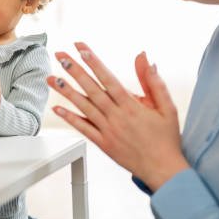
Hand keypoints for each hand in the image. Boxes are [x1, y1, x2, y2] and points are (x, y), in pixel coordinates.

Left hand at [48, 42, 189, 190]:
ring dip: (66, 91)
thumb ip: (153, 82)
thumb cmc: (166, 137)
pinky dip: (70, 118)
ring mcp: (108, 130)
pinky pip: (83, 128)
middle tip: (61, 56)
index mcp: (132, 106)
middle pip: (92, 89)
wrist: (163, 169)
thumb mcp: (167, 107)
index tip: (81, 48)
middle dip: (75, 70)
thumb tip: (145, 58)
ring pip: (83, 107)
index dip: (94, 62)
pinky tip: (57, 108)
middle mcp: (117, 116)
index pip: (108, 78)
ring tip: (51, 78)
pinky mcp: (103, 143)